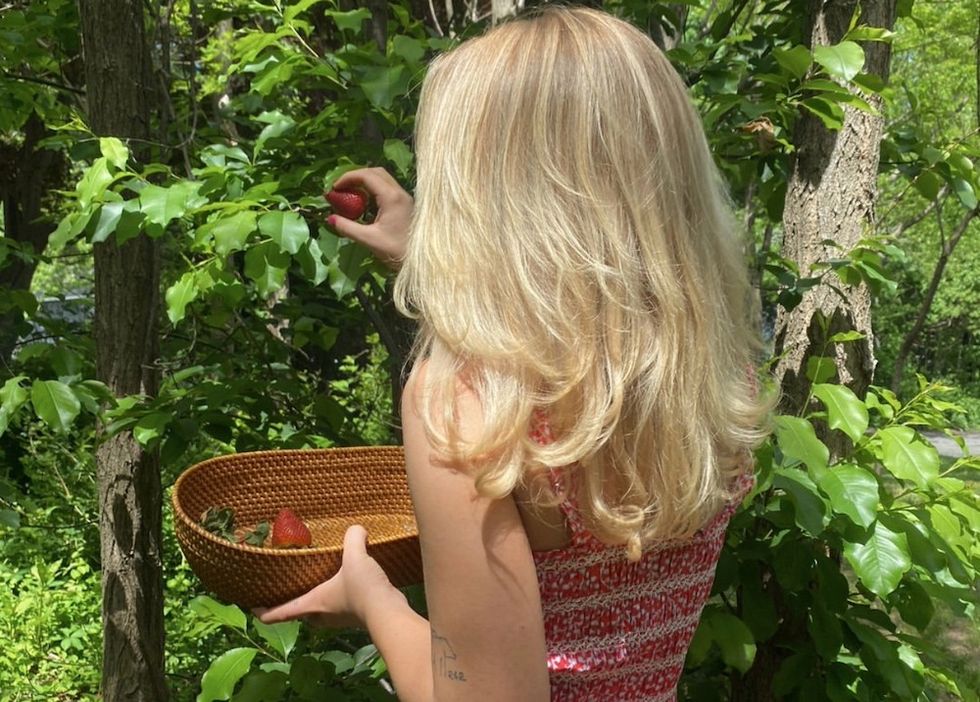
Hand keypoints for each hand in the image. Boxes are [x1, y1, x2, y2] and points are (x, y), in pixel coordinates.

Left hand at [253, 525, 404, 628]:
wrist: (388, 612)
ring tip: (320, 579)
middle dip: (293, 604)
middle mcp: (321, 615)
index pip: (278, 614)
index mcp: (311, 604)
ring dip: (318, 600)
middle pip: (300, 613)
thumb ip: (352, 538)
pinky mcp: (356, 616)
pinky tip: (350, 581)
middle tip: (290, 587)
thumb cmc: (361, 589)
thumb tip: (356, 529)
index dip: (262, 612)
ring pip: (321, 611)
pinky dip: (340, 597)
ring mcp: (339, 617)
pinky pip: (341, 606)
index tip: (252, 607)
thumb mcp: (354, 556)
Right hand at [326, 167, 412, 269]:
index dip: (348, 178)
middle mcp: (399, 192)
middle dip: (356, 176)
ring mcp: (404, 197)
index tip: (334, 188)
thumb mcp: (369, 239)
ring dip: (365, 182)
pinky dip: (373, 190)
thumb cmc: (396, 251)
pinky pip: (387, 188)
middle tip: (341, 188)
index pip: (367, 176)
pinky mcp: (405, 204)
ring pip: (382, 179)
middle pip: (375, 172)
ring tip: (350, 194)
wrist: (420, 261)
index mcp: (391, 197)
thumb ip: (348, 227)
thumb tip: (329, 218)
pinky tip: (364, 203)